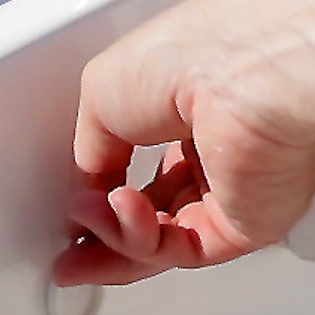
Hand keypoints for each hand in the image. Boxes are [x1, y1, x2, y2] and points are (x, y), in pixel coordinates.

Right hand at [52, 0, 314, 286]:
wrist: (242, 74)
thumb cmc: (191, 55)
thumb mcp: (102, 94)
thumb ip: (90, 154)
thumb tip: (86, 192)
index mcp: (188, 115)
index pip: (140, 173)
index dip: (102, 199)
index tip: (73, 215)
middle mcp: (214, 154)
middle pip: (150, 217)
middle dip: (103, 237)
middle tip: (69, 259)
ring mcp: (232, 193)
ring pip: (160, 240)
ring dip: (115, 234)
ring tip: (89, 216)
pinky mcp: (245, 226)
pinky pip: (181, 249)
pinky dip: (140, 237)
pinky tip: (120, 211)